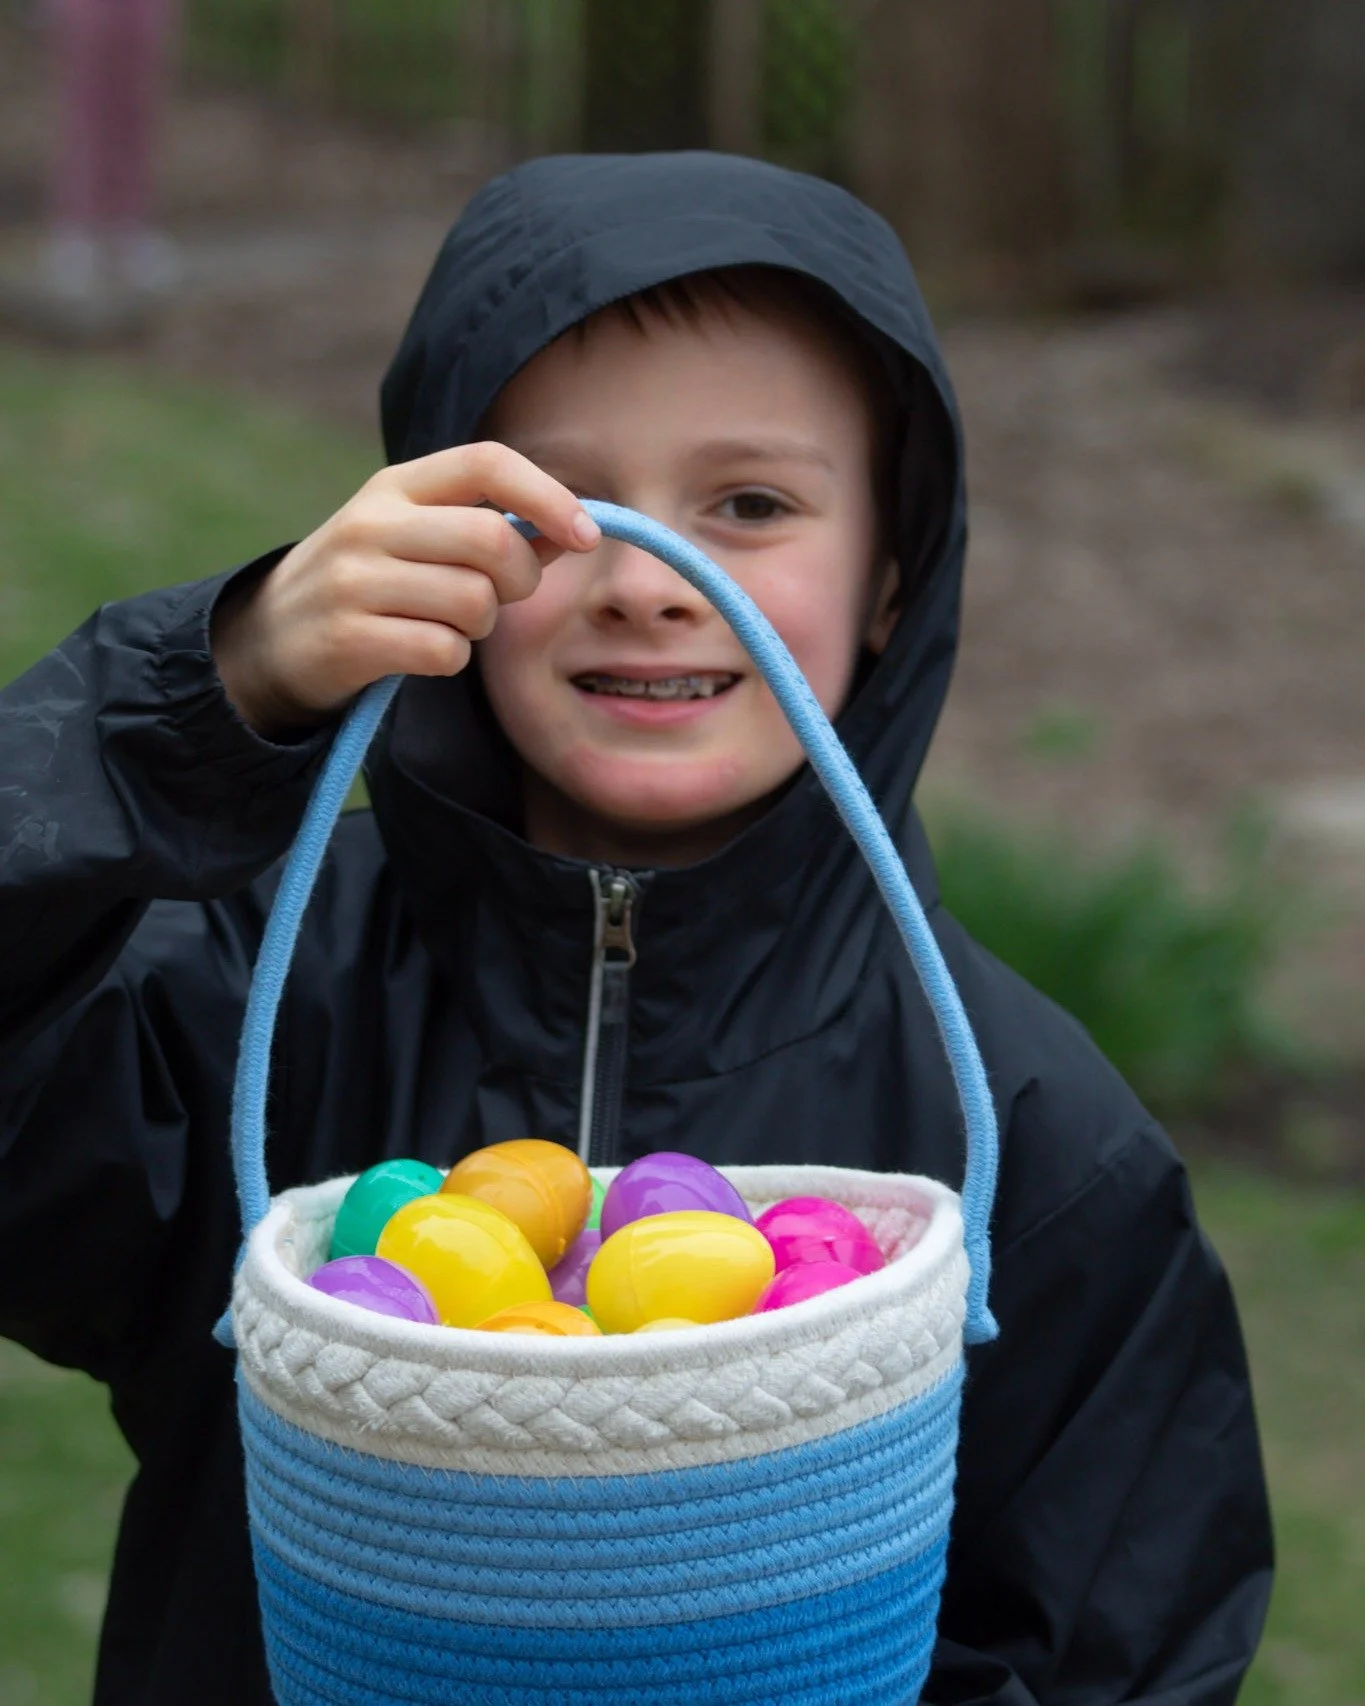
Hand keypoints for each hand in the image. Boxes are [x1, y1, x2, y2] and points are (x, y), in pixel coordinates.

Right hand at [211, 442, 599, 735]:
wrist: (270, 641)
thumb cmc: (369, 586)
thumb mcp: (416, 540)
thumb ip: (491, 532)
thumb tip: (571, 531)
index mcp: (395, 487)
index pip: (486, 463)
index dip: (547, 495)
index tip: (585, 534)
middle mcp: (371, 524)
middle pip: (490, 540)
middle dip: (519, 579)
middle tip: (501, 597)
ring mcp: (354, 581)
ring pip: (473, 601)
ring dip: (480, 625)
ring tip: (448, 624)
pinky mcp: (349, 638)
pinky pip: (443, 650)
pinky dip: (449, 658)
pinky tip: (421, 652)